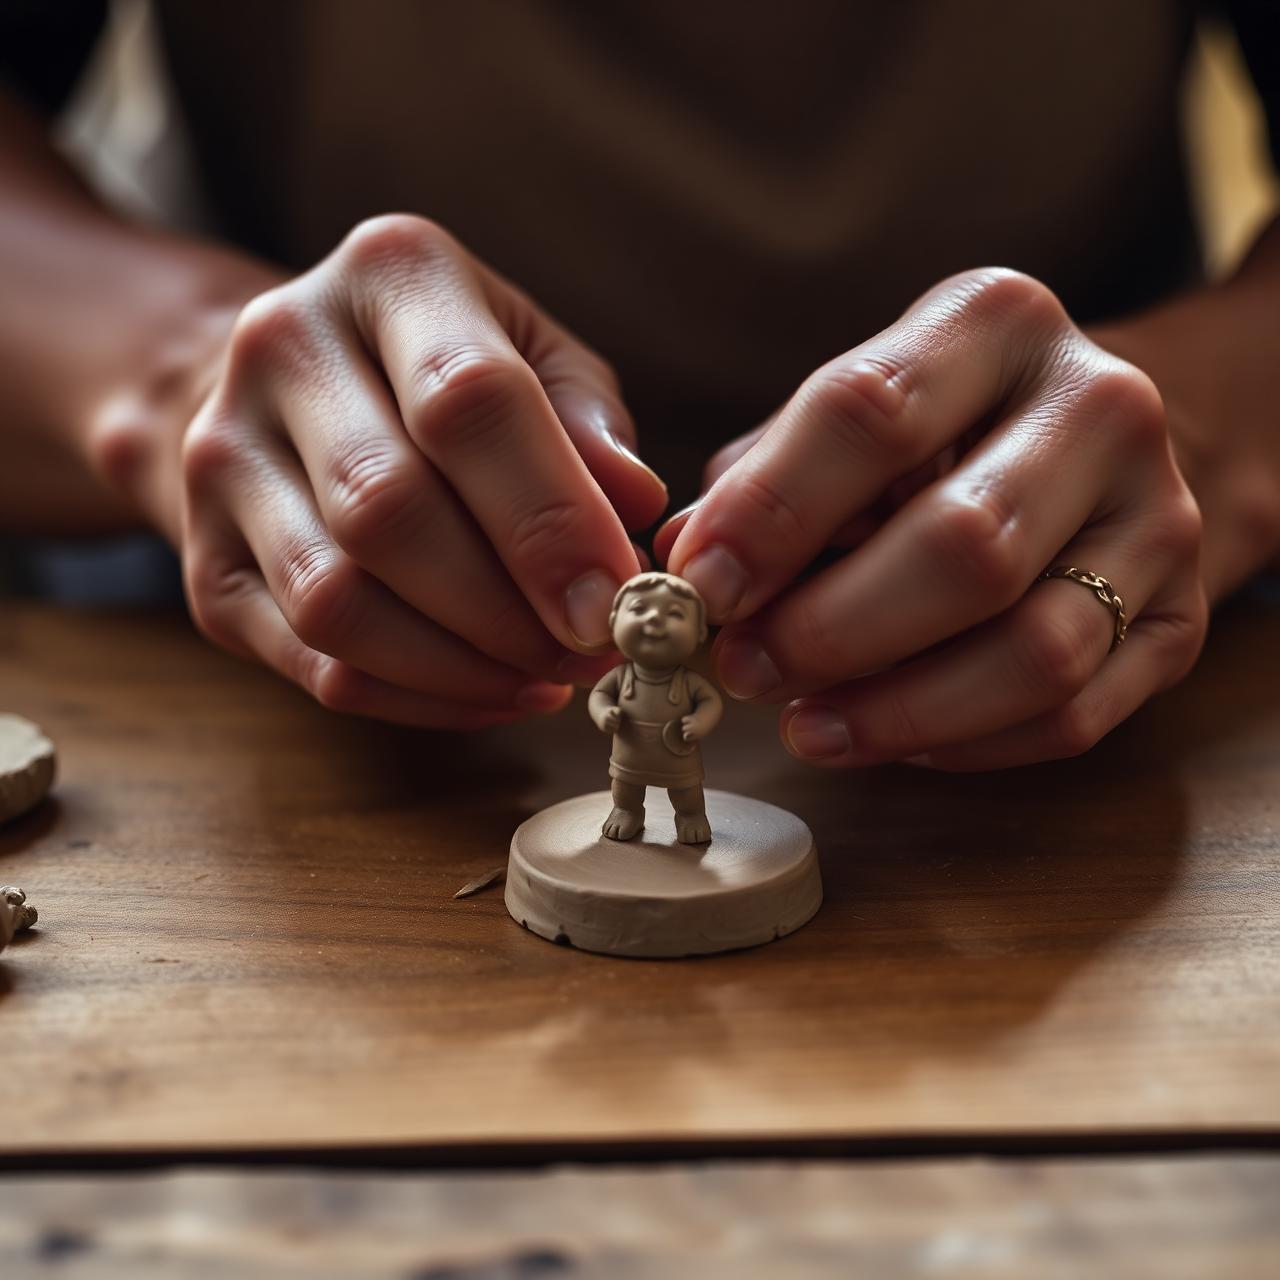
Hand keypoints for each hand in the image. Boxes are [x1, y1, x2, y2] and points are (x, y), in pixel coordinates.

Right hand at [168, 216, 665, 728]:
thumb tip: (634, 511)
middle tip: (590, 650)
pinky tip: (490, 689)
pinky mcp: (205, 565)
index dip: (549, 518)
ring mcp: (223, 459)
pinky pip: (314, 662)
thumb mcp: (534, 355)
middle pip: (389, 510)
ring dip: (463, 665)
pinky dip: (418, 697)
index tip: (615, 600)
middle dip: (507, 609)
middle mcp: (283, 349)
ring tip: (548, 674)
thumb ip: (587, 423)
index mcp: (388, 274)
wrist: (289, 388)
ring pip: (338, 602)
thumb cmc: (447, 371)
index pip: (468, 400)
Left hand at [663, 269, 1206, 770]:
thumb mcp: (846, 419)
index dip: (771, 513)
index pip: (871, 413)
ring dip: (897, 709)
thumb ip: (763, 481)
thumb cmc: (935, 432)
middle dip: (831, 628)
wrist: (1094, 442)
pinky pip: (1071, 715)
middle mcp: (1099, 406)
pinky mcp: (1180, 617)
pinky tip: (890, 736)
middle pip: (965, 545)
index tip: (698, 587)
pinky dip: (963, 743)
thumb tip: (680, 563)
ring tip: (805, 725)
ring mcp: (1159, 516)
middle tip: (744, 669)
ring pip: (1034, 650)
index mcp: (995, 323)